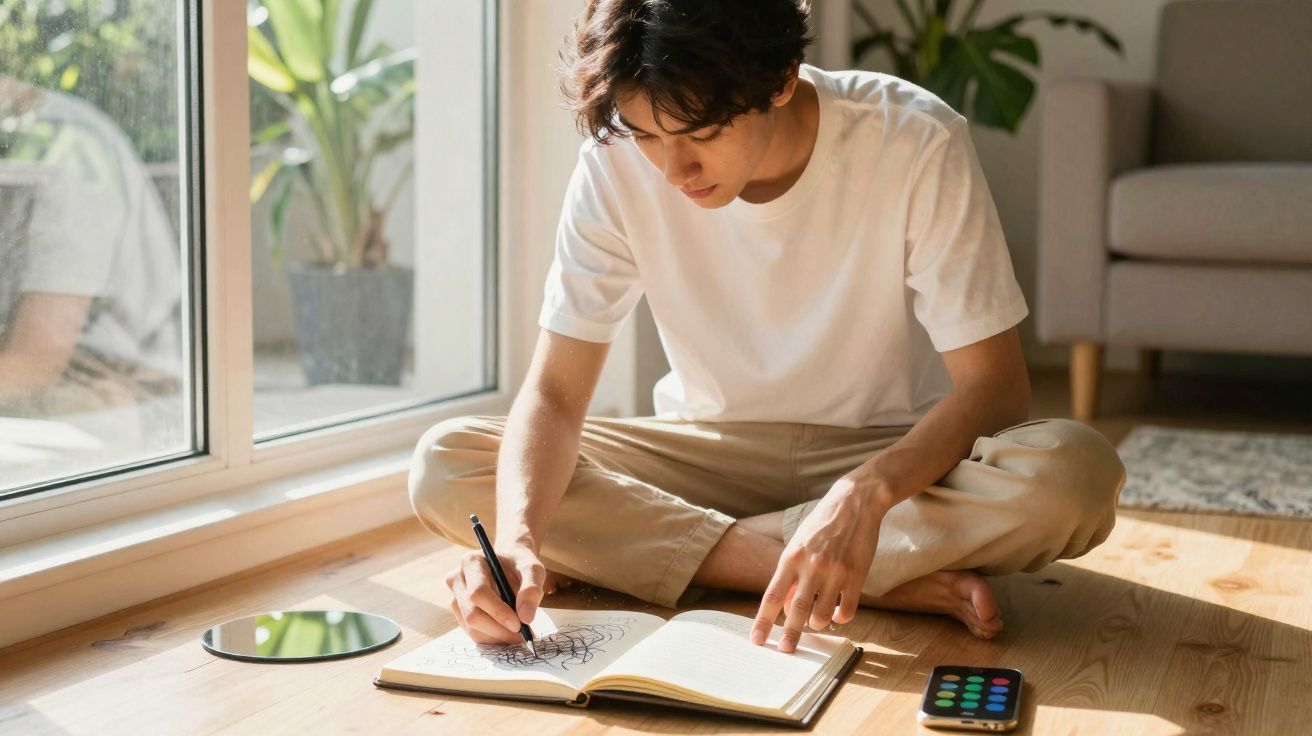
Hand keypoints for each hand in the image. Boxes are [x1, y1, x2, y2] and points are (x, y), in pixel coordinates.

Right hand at [444, 541, 545, 644]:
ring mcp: (456, 598)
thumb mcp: (532, 568)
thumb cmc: (519, 563)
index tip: (519, 624)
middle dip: (498, 630)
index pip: (478, 593)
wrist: (510, 563)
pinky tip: (508, 633)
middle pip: (471, 614)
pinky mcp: (460, 613)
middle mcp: (457, 580)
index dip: (498, 612)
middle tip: (522, 636)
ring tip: (518, 634)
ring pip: (471, 628)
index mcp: (471, 563)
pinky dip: (492, 638)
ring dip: (496, 637)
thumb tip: (526, 618)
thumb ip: (531, 589)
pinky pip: (473, 633)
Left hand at [750, 475, 888, 651]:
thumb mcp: (798, 544)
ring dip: (817, 623)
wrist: (855, 503)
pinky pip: (847, 610)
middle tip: (785, 651)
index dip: (763, 621)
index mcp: (791, 557)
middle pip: (796, 610)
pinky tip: (838, 614)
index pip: (772, 596)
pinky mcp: (857, 575)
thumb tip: (785, 607)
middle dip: (790, 635)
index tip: (757, 640)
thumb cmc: (821, 525)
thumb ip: (790, 574)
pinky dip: (840, 618)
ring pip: (822, 614)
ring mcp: (835, 571)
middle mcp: (811, 565)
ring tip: (816, 621)